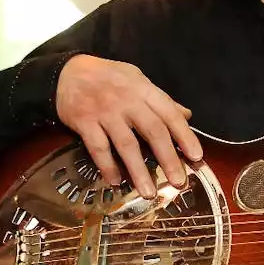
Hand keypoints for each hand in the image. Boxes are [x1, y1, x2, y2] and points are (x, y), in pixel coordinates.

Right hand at [56, 55, 201, 197]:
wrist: (66, 72)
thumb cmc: (107, 77)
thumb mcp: (137, 80)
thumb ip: (160, 100)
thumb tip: (186, 115)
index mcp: (143, 89)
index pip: (169, 113)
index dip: (185, 135)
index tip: (196, 156)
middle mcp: (127, 100)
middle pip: (153, 131)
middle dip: (168, 158)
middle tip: (179, 181)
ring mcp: (105, 111)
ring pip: (127, 144)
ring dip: (139, 171)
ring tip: (149, 192)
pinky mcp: (84, 122)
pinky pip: (99, 148)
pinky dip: (108, 166)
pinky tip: (116, 182)